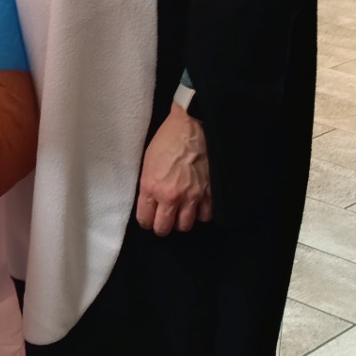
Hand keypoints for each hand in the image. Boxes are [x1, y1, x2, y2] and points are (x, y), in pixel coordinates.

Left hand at [136, 105, 212, 235]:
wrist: (191, 127)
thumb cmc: (166, 140)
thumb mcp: (147, 161)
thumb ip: (148, 185)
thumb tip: (149, 200)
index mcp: (151, 187)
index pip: (145, 219)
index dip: (146, 222)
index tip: (149, 220)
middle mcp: (171, 196)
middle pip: (165, 228)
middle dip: (162, 226)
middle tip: (164, 220)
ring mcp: (192, 196)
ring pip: (186, 225)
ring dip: (182, 221)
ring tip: (181, 213)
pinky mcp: (210, 193)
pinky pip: (206, 216)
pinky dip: (201, 214)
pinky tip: (198, 207)